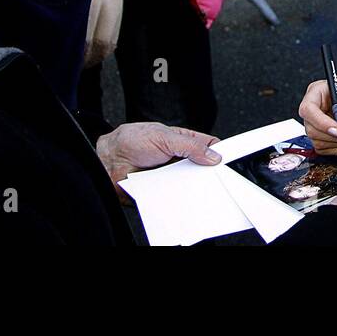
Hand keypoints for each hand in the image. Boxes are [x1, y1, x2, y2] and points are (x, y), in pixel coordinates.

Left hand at [96, 121, 220, 200]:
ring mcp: (171, 176)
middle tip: (215, 177)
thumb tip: (213, 155)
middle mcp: (178, 160)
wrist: (107, 161)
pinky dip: (180, 199)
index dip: (220, 152)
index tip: (229, 159)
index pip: (208, 146)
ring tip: (197, 187)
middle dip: (209, 173)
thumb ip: (191, 145)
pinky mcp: (163, 192)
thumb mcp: (165, 137)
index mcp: (183, 142)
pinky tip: (182, 197)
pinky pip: (176, 198)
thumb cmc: (130, 141)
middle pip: (202, 168)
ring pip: (191, 185)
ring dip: (194, 187)